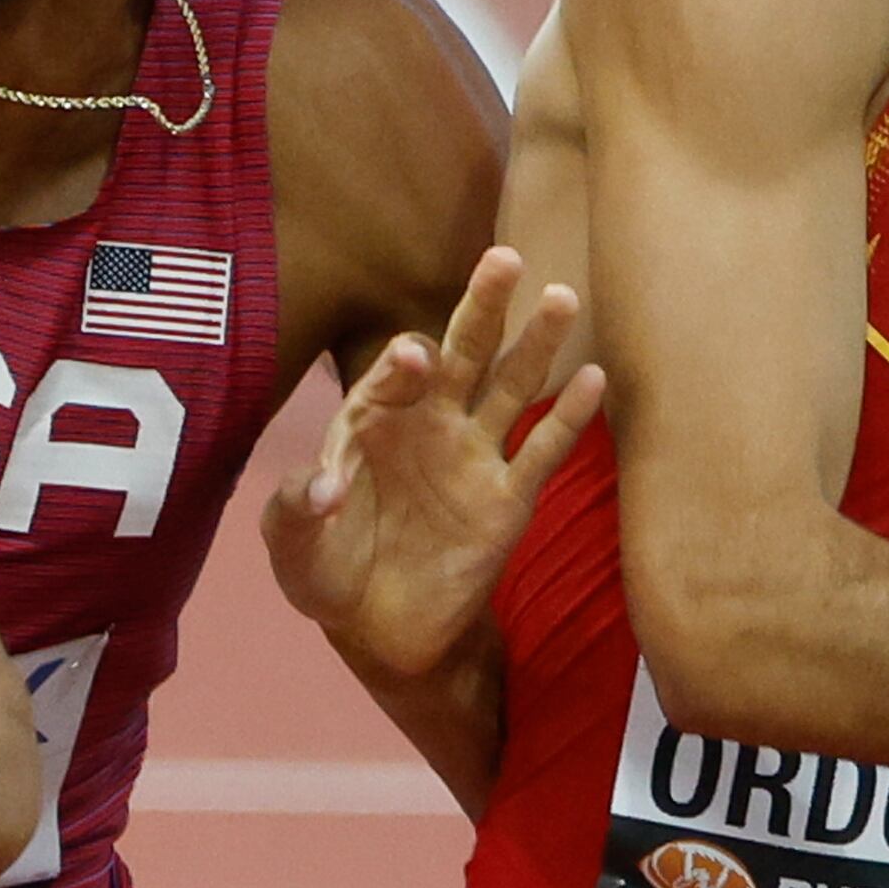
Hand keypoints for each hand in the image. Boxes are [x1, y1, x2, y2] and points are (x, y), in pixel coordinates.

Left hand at [265, 248, 605, 678]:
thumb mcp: (292, 548)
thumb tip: (324, 490)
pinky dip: (569, 418)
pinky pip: (542, 453)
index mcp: (375, 420)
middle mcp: (430, 424)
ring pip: (511, 387)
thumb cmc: (329, 571)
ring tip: (562, 297)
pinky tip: (595, 378)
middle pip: (462, 352)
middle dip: (482, 306)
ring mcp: (474, 457)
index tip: (413, 358)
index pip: (396, 374)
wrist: (380, 629)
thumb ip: (295, 512)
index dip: (404, 363)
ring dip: (536, 344)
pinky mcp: (508, 500)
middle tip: (504, 258)